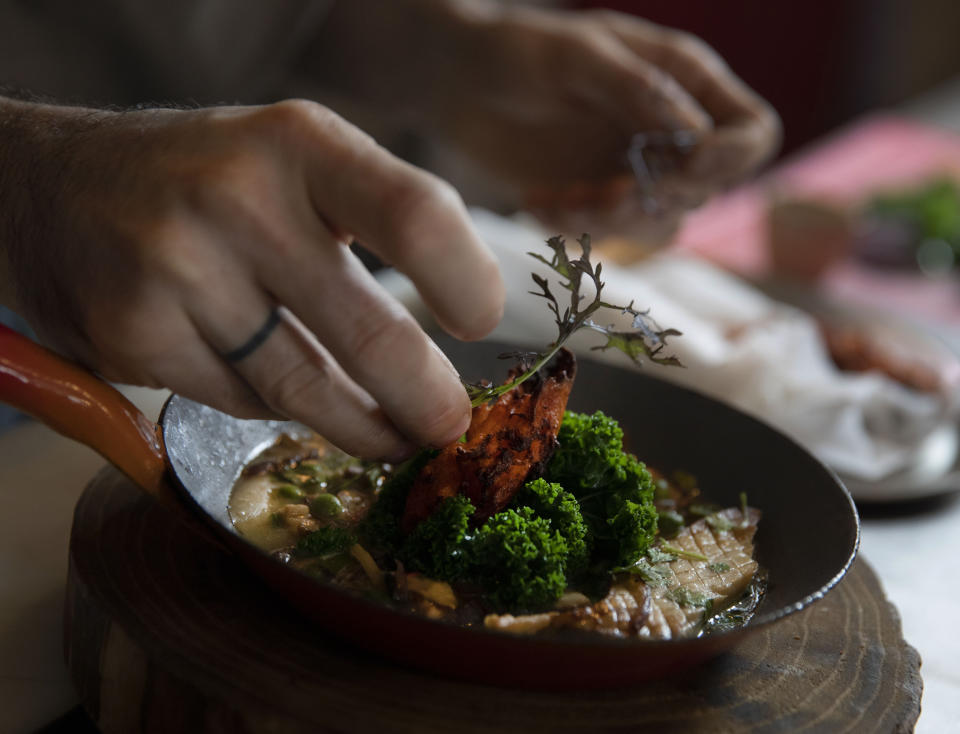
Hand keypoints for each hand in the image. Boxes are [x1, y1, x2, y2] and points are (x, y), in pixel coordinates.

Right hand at [0, 98, 503, 458]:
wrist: (54, 188)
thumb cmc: (207, 180)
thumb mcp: (294, 160)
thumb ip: (373, 220)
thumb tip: (464, 315)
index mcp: (301, 144)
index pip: (417, 217)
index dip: (466, 284)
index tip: (481, 323)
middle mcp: (238, 199)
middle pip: (370, 335)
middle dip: (426, 401)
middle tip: (449, 426)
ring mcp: (179, 269)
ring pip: (305, 390)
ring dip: (365, 428)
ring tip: (394, 437)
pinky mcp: (135, 332)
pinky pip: (240, 400)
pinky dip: (271, 406)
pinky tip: (274, 384)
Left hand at [432, 5, 780, 239]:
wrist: (455, 81)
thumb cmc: (514, 50)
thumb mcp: (574, 56)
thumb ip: (636, 89)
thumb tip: (697, 135)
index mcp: (683, 80)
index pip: (753, 133)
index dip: (730, 162)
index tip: (679, 169)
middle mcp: (670, 130)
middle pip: (708, 190)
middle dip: (656, 199)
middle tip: (602, 192)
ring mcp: (634, 169)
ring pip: (661, 226)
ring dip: (613, 223)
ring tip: (560, 201)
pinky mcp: (596, 199)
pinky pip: (609, 236)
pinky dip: (575, 229)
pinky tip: (537, 201)